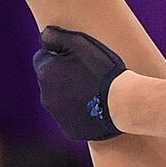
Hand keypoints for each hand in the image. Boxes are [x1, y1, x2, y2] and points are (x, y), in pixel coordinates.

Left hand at [32, 26, 127, 140]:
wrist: (123, 103)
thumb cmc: (104, 70)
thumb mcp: (81, 43)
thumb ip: (56, 36)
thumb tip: (43, 37)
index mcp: (45, 72)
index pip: (42, 58)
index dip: (59, 56)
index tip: (77, 58)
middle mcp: (45, 95)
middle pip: (51, 80)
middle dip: (63, 76)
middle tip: (88, 74)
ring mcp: (57, 115)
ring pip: (59, 100)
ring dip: (71, 94)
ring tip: (95, 92)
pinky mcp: (70, 130)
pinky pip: (71, 118)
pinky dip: (80, 113)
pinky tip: (96, 108)